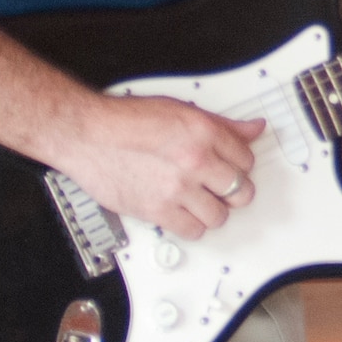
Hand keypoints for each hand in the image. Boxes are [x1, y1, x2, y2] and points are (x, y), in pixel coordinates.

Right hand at [58, 93, 265, 238]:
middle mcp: (194, 161)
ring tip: (204, 202)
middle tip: (224, 188)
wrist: (88, 134)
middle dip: (235, 190)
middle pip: (240, 190)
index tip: (234, 167)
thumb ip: (222, 123)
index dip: (241, 164)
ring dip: (214, 210)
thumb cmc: (126, 120)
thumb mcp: (181, 110)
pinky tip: (185, 214)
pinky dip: (192, 226)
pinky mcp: (157, 210)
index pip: (247, 159)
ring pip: (219, 215)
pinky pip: (192, 230)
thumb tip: (253, 128)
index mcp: (203, 133)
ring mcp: (177, 188)